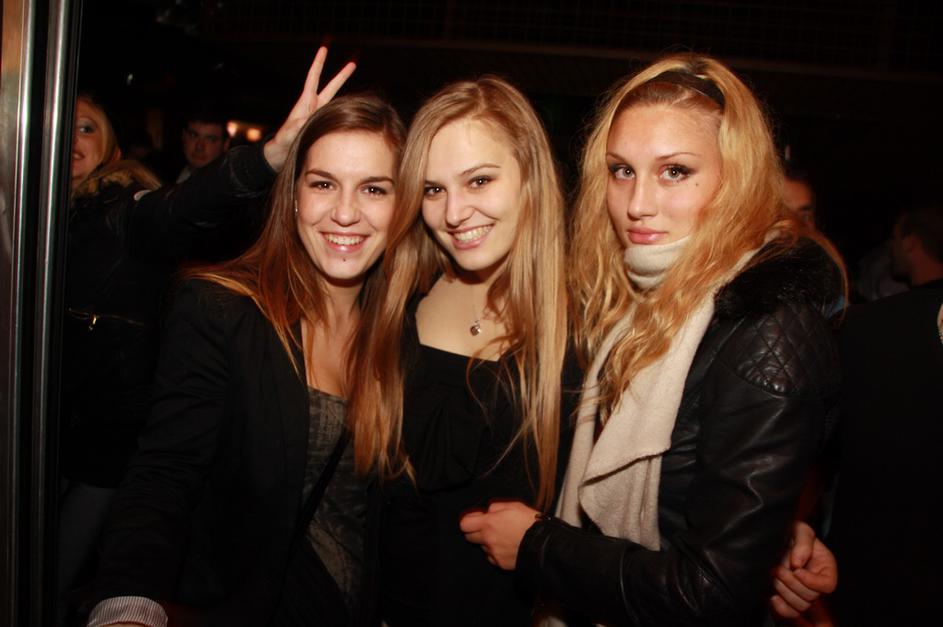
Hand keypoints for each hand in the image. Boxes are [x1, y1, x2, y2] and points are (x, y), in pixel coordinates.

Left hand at [262, 46, 355, 170]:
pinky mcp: (324, 125)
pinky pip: (338, 115)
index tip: (324, 49)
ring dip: (348, 97)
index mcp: (305, 103)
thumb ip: (297, 125)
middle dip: (342, 75)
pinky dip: (347, 112)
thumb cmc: (283, 143)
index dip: (318, 63)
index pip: (314, 78)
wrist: (281, 154)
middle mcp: (314, 106)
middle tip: (353, 63)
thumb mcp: (289, 133)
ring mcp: (319, 115)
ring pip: (337, 101)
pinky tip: (357, 113)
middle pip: (331, 86)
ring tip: (360, 97)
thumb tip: (307, 118)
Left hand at [459, 501, 540, 569]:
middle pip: (469, 537)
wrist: (543, 544)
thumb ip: (496, 507)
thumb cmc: (530, 523)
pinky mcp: (500, 563)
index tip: (476, 520)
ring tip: (504, 538)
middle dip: (476, 532)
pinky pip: (491, 557)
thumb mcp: (514, 506)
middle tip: (489, 528)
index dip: (469, 521)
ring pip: (482, 547)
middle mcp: (488, 539)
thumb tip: (487, 511)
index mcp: (489, 523)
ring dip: (488, 542)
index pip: (464, 524)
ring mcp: (493, 553)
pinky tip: (507, 548)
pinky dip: (496, 553)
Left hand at [770, 521, 837, 618]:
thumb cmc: (794, 533)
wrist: (780, 539)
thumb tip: (797, 563)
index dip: (811, 581)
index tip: (796, 569)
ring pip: (800, 606)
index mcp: (825, 570)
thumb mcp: (801, 530)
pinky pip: (790, 613)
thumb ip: (802, 543)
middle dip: (793, 583)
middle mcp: (816, 585)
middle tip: (778, 569)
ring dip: (785, 592)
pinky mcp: (788, 598)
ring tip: (774, 576)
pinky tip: (772, 596)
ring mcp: (802, 593)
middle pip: (811, 597)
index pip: (827, 586)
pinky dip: (781, 608)